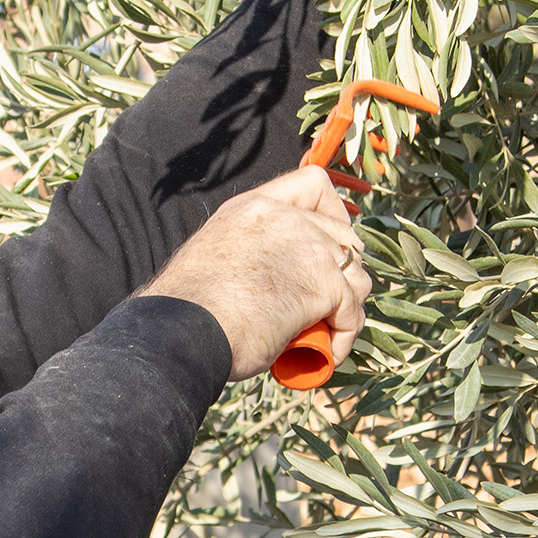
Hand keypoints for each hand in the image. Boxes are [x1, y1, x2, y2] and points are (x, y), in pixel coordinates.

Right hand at [137, 168, 370, 380]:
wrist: (182, 333)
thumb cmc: (189, 312)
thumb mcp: (219, 256)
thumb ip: (253, 251)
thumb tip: (277, 281)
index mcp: (253, 207)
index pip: (313, 183)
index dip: (334, 213)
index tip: (329, 245)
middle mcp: (283, 217)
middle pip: (345, 235)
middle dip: (343, 273)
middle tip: (327, 305)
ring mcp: (307, 246)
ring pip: (355, 275)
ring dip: (347, 308)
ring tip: (326, 334)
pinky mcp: (322, 283)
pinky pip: (353, 312)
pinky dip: (345, 336)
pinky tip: (328, 354)